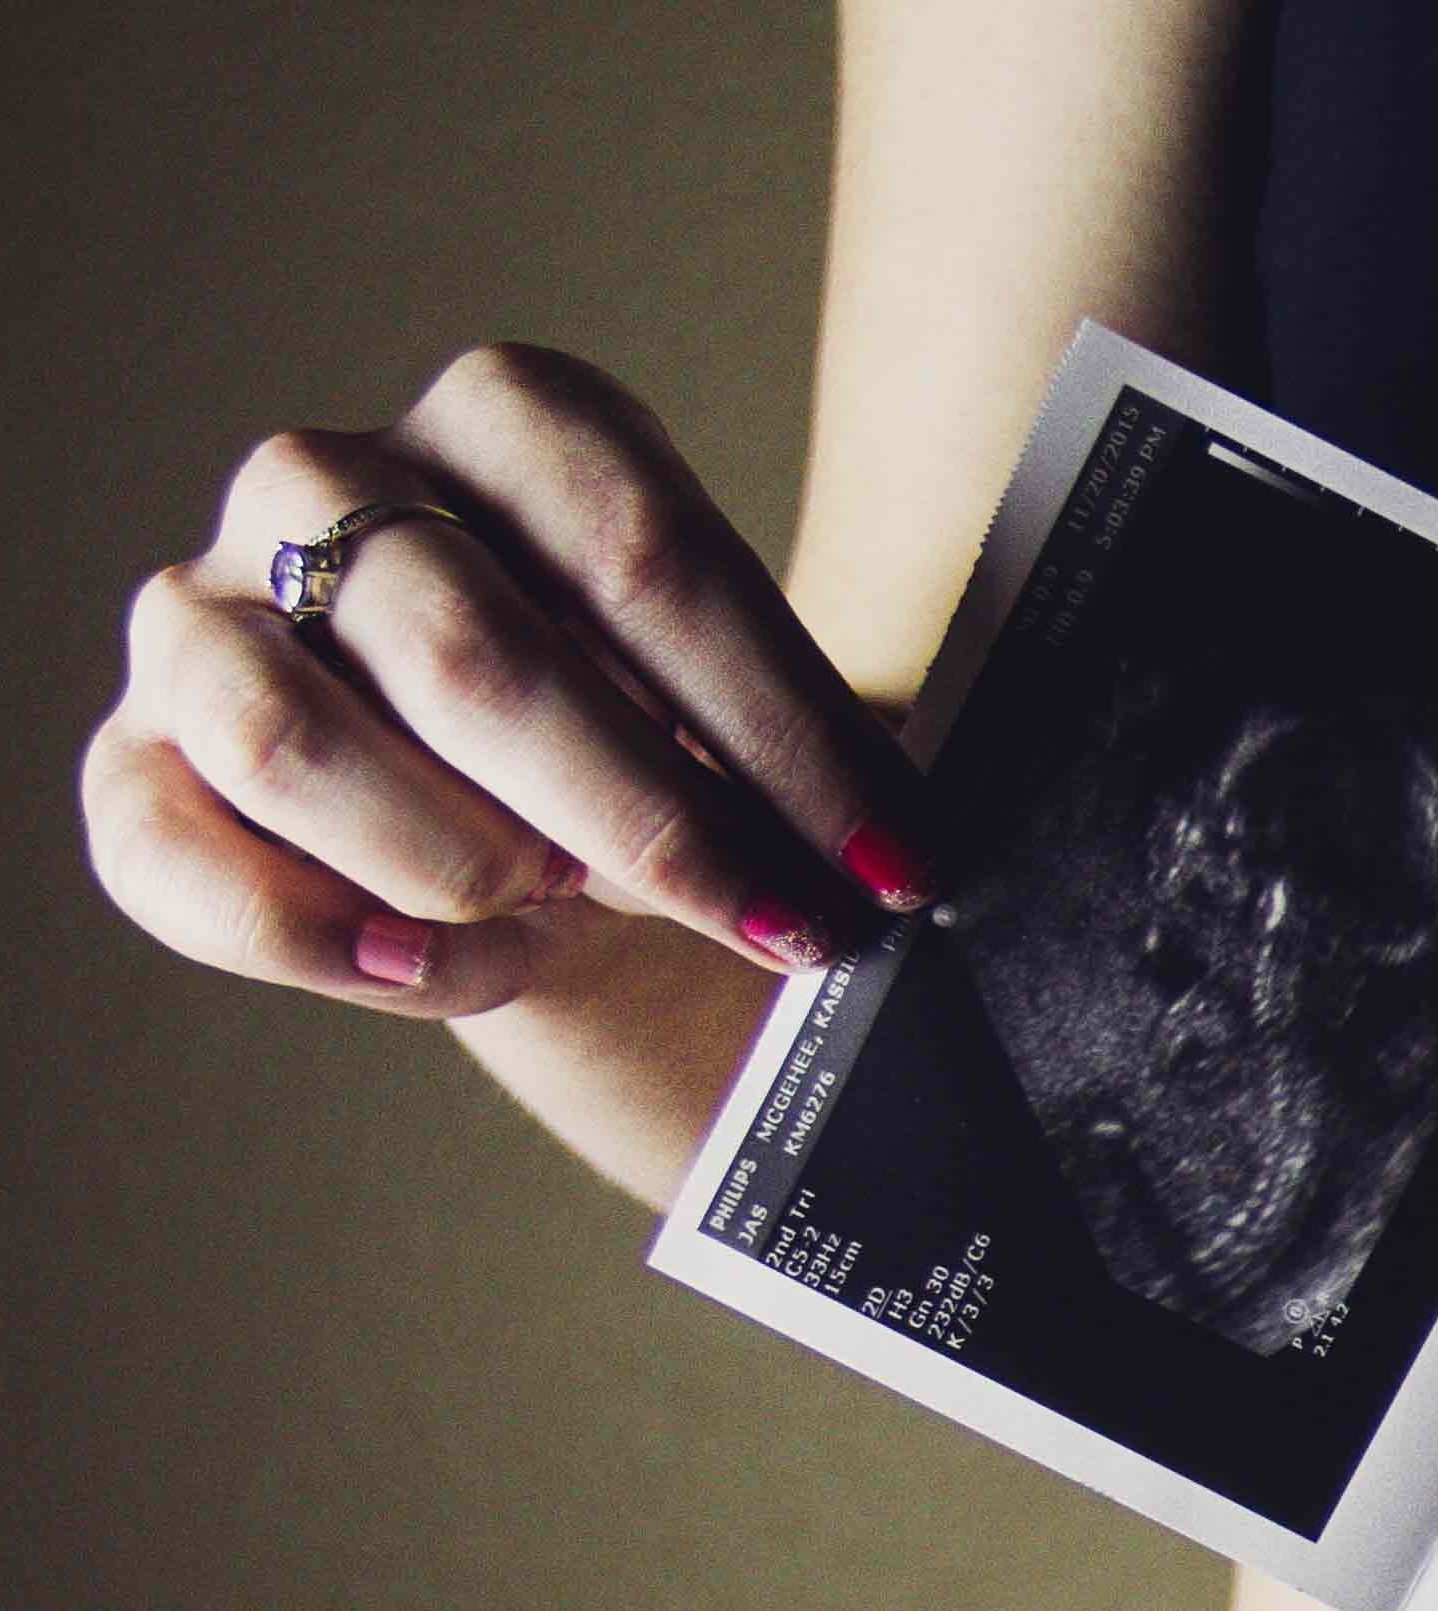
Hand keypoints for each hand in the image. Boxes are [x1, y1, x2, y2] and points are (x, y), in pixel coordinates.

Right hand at [80, 343, 929, 1020]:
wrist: (544, 817)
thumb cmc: (665, 738)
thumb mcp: (750, 700)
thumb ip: (812, 738)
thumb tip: (904, 844)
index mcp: (511, 420)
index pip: (650, 558)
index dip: (786, 732)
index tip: (894, 864)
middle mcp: (328, 482)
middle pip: (482, 662)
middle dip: (657, 830)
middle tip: (779, 928)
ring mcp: (204, 615)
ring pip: (300, 748)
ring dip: (467, 866)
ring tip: (561, 907)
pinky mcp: (138, 758)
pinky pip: (184, 858)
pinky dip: (330, 940)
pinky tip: (442, 968)